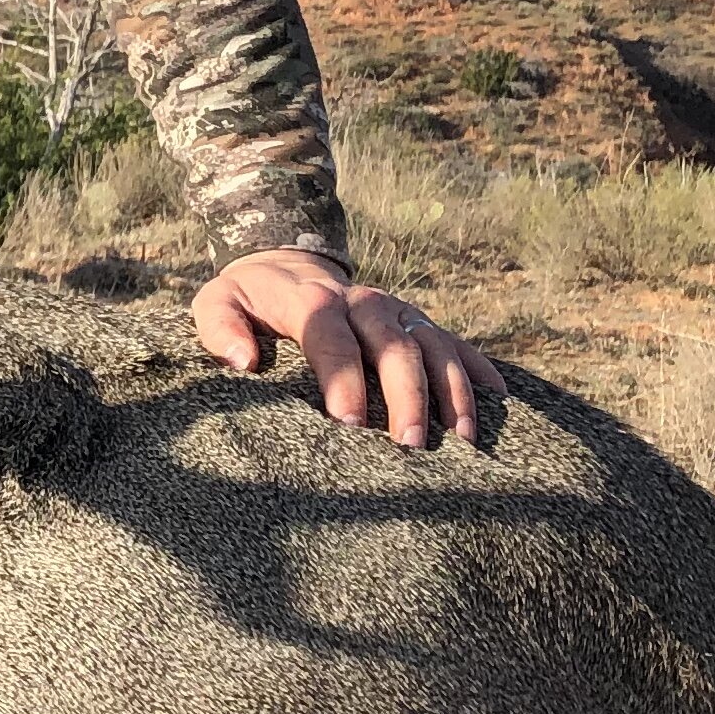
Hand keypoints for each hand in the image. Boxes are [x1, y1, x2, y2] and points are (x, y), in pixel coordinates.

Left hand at [190, 248, 503, 449]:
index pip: (332, 340)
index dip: (341, 381)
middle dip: (405, 397)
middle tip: (408, 447)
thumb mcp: (216, 303)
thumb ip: (220, 328)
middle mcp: (364, 303)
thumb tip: (242, 361)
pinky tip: (498, 403)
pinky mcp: (418, 323)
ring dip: (451, 393)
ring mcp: (398, 312)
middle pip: (394, 347)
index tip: (346, 426)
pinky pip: (457, 344)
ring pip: (435, 347)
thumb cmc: (249, 300)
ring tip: (461, 442)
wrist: (287, 266)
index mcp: (313, 302)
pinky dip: (479, 371)